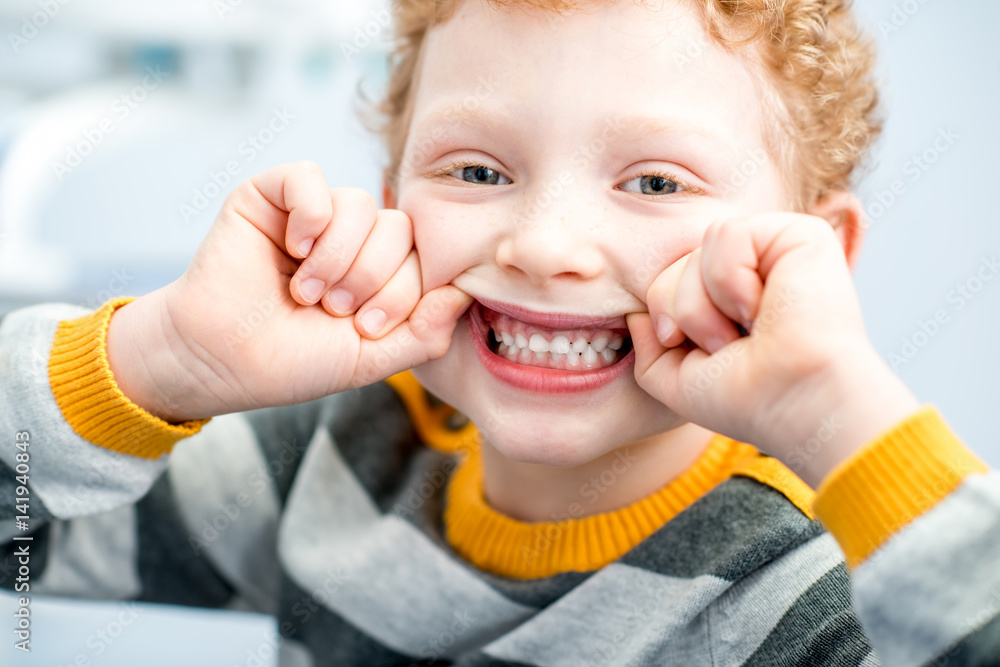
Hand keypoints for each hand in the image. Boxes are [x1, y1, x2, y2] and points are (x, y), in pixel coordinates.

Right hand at [107, 162, 470, 421]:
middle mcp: (354, 238)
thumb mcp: (372, 360)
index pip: (425, 257)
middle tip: (331, 310)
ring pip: (360, 203)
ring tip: (306, 291)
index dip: (404, 292)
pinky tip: (292, 249)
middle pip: (399, 228)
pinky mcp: (272, 194)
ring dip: (336, 257)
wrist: (221, 360)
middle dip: (371, 278)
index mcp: (383, 272)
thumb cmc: (294, 362)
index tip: (366, 328)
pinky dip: (309, 215)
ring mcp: (315, 213)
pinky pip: (309, 177)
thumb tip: (465, 293)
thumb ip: (425, 334)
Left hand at [627, 213, 918, 487]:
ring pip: (696, 251)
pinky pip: (727, 235)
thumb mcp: (676, 380)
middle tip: (729, 346)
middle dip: (685, 313)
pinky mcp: (799, 234)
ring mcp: (775, 252)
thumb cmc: (744, 398)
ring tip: (750, 329)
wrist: (795, 401)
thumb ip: (647, 348)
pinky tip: (762, 306)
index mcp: (730, 300)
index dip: (669, 320)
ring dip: (707, 303)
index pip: (666, 284)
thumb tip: (637, 314)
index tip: (706, 355)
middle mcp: (754, 273)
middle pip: (674, 267)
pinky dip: (731, 278)